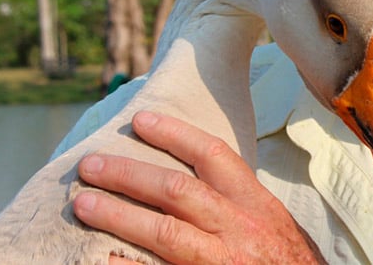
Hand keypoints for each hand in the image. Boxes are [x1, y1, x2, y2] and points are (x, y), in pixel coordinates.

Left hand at [72, 111, 324, 263]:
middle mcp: (239, 227)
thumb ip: (238, 201)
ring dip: (118, 215)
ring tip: (83, 203)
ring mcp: (221, 261)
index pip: (214, 156)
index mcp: (256, 204)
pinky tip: (98, 257)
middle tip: (91, 165)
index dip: (176, 134)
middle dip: (129, 174)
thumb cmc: (289, 261)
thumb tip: (192, 176)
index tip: (141, 121)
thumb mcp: (272, 222)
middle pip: (177, 191)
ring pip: (164, 232)